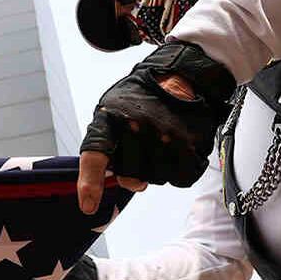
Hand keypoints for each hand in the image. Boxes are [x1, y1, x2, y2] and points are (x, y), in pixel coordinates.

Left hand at [77, 42, 235, 213]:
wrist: (180, 74)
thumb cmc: (139, 98)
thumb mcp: (110, 110)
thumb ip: (105, 145)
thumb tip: (121, 181)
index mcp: (111, 117)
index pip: (95, 156)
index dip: (90, 183)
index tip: (88, 205)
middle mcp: (139, 127)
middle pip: (130, 176)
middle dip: (134, 170)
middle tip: (142, 147)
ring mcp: (167, 137)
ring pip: (156, 179)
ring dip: (157, 169)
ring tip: (160, 142)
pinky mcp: (192, 144)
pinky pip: (180, 179)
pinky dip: (179, 171)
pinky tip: (178, 150)